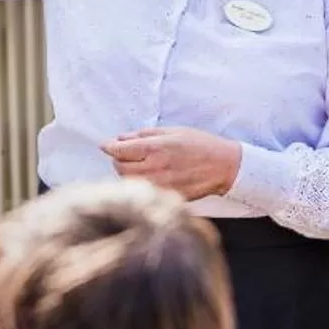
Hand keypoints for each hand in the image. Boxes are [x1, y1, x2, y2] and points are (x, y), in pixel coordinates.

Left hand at [101, 128, 241, 200]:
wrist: (223, 167)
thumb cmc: (200, 145)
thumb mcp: (173, 131)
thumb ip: (144, 135)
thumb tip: (121, 138)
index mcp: (155, 149)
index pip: (120, 150)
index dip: (109, 147)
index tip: (105, 146)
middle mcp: (155, 169)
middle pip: (120, 169)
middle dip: (118, 160)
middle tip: (124, 155)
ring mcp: (159, 186)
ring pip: (129, 183)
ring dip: (127, 174)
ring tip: (137, 166)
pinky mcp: (166, 197)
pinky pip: (144, 192)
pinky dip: (140, 185)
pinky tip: (150, 177)